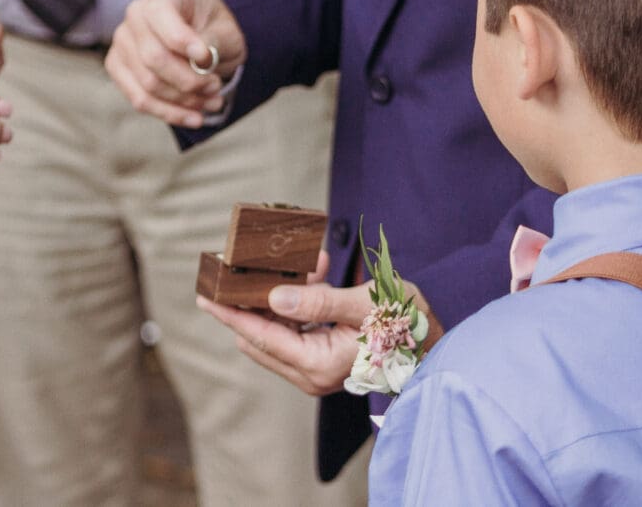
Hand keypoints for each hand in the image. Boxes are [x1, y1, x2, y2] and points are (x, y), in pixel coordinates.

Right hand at [106, 0, 246, 127]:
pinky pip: (140, 99)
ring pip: (148, 84)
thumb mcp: (227, 32)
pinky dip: (169, 113)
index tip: (206, 59)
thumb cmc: (214, 31)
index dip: (182, 41)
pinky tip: (194, 117)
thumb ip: (214, 42)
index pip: (161, 15)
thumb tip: (200, 61)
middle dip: (189, 81)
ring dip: (184, 101)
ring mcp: (122, 42)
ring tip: (212, 102)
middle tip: (215, 87)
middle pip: (153, 57)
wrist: (201, 39)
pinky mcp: (118, 68)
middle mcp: (136, 15)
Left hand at [197, 250, 444, 394]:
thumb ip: (318, 301)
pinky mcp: (322, 363)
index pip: (259, 336)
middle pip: (260, 338)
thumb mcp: (363, 303)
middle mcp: (312, 375)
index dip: (230, 314)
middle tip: (233, 272)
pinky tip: (315, 274)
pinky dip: (295, 305)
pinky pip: (294, 332)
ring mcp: (316, 372)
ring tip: (290, 266)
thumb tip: (274, 298)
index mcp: (318, 364)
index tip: (204, 296)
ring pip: (275, 334)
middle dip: (248, 304)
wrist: (437, 341)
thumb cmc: (405, 321)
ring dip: (276, 301)